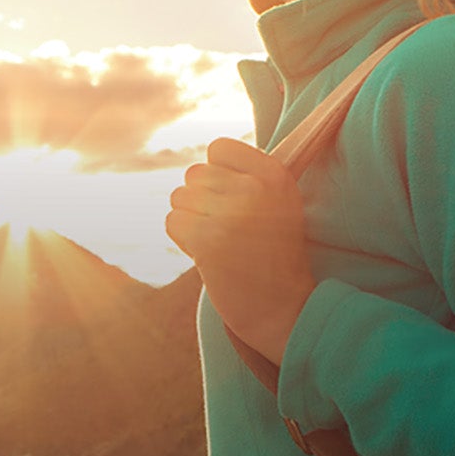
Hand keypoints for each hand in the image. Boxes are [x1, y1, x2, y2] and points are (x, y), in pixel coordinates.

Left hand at [166, 137, 317, 364]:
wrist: (282, 307)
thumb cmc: (273, 252)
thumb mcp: (278, 202)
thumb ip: (248, 175)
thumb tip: (202, 163)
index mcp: (275, 174)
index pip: (219, 148)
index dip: (217, 174)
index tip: (234, 199)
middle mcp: (255, 189)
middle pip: (195, 173)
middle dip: (201, 199)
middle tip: (226, 227)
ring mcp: (231, 214)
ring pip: (179, 197)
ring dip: (191, 219)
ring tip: (219, 240)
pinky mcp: (208, 240)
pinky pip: (172, 221)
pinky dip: (182, 238)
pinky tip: (206, 253)